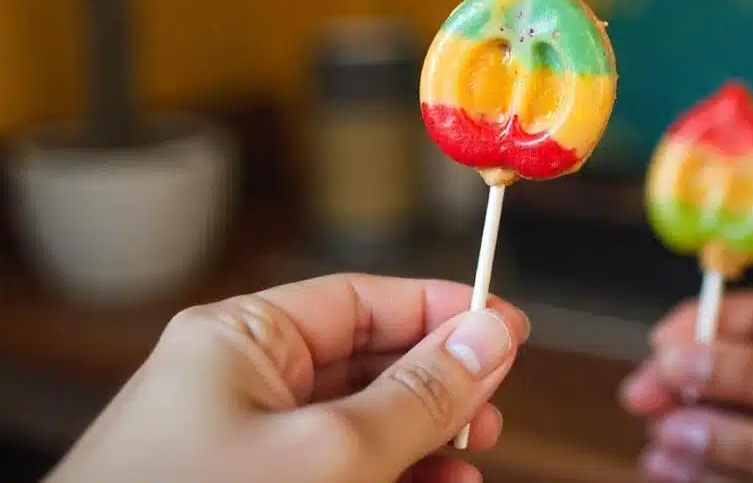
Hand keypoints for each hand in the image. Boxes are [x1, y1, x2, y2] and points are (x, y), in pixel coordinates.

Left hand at [46, 273, 529, 482]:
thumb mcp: (333, 453)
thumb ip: (418, 395)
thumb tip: (487, 337)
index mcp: (239, 340)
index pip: (359, 298)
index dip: (436, 308)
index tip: (502, 327)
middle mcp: (240, 384)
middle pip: (366, 359)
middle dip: (435, 383)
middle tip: (491, 407)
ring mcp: (245, 444)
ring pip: (360, 421)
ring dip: (423, 438)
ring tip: (471, 460)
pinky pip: (341, 469)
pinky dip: (393, 476)